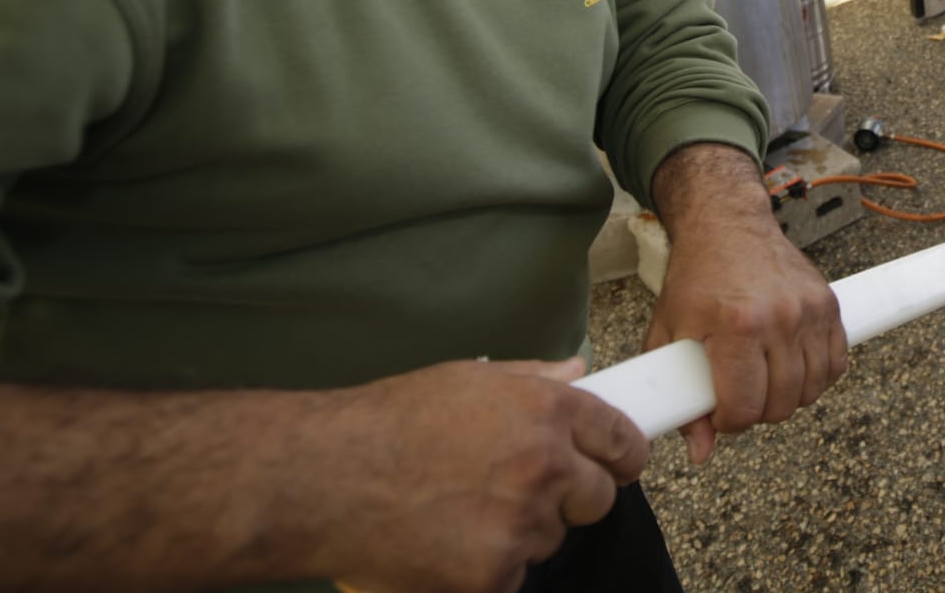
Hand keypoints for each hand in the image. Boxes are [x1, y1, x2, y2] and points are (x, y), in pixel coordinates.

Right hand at [316, 358, 647, 592]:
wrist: (322, 481)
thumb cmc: (386, 424)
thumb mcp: (468, 381)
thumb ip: (533, 380)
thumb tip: (578, 372)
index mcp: (546, 412)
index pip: (621, 440)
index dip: (622, 455)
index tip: (616, 464)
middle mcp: (544, 468)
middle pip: (598, 497)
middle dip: (571, 497)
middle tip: (522, 492)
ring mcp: (520, 526)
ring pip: (550, 538)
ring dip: (520, 531)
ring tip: (461, 511)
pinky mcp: (493, 577)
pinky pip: (513, 576)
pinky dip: (486, 568)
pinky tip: (444, 542)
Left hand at [647, 145, 846, 464]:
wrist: (728, 225)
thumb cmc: (695, 278)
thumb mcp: (670, 334)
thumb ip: (679, 394)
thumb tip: (700, 452)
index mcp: (736, 327)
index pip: (744, 407)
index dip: (728, 422)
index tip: (719, 412)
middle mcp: (779, 319)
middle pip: (781, 404)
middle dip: (757, 412)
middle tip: (740, 396)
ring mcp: (809, 310)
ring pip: (812, 389)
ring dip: (788, 397)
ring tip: (764, 382)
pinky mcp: (828, 304)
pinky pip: (836, 364)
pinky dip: (818, 377)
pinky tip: (793, 369)